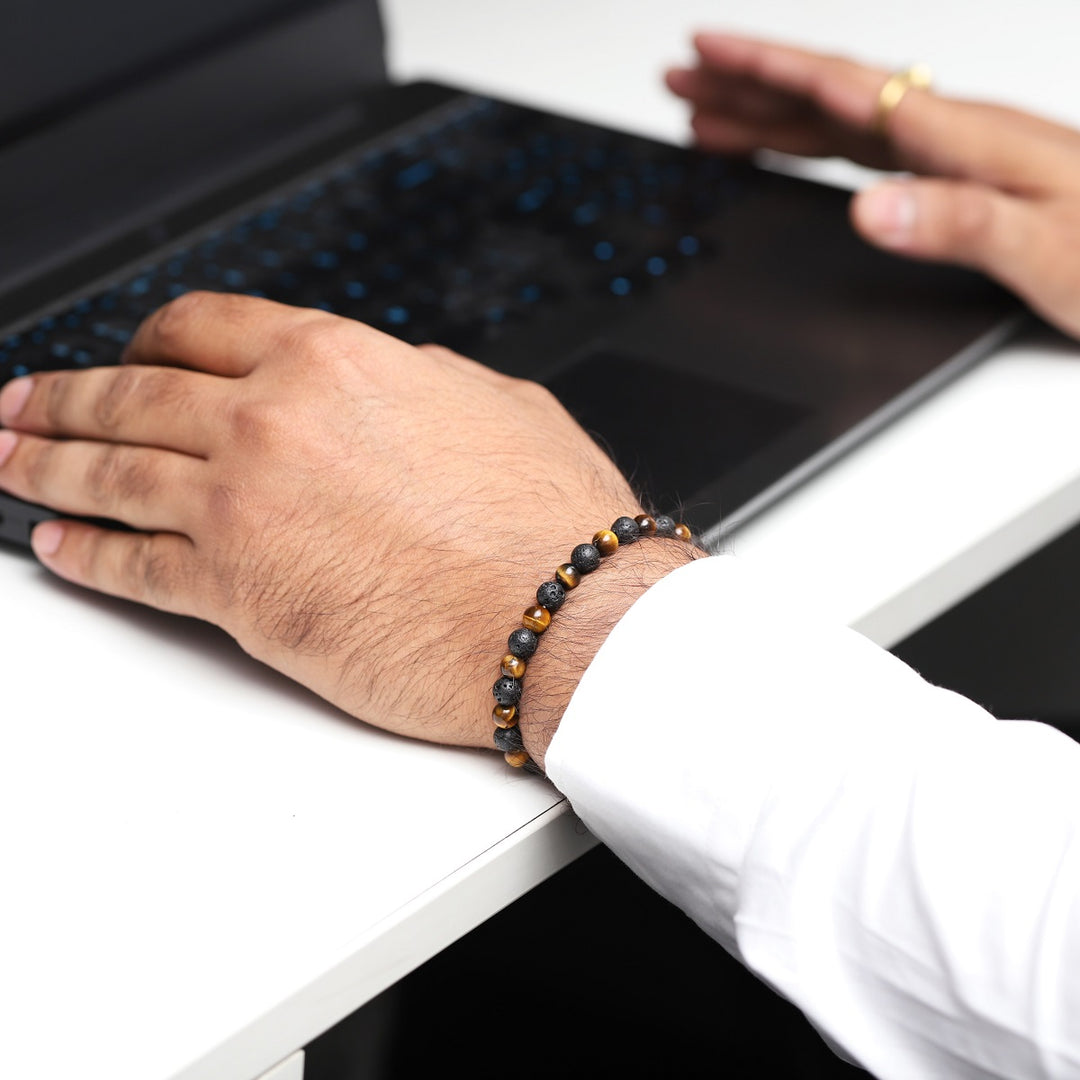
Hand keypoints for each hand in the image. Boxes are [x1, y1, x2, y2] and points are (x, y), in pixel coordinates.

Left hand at [0, 293, 690, 763]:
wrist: (566, 614)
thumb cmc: (546, 519)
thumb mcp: (494, 403)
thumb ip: (420, 382)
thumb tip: (397, 380)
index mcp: (335, 359)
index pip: (201, 326)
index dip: (149, 340)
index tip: (129, 358)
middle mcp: (274, 417)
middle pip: (131, 392)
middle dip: (64, 397)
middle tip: (23, 407)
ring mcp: (245, 502)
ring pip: (110, 471)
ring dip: (45, 467)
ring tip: (10, 466)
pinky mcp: (238, 592)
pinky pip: (132, 565)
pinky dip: (85, 556)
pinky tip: (61, 550)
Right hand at [666, 33, 1079, 338]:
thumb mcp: (1044, 250)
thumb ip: (955, 221)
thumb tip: (867, 206)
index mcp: (962, 139)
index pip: (845, 88)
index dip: (769, 68)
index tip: (706, 49)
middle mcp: (951, 136)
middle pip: (827, 95)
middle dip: (747, 82)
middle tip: (682, 74)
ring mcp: (952, 155)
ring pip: (837, 120)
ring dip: (768, 112)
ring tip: (709, 112)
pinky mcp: (955, 180)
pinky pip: (862, 149)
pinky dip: (810, 144)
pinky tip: (790, 150)